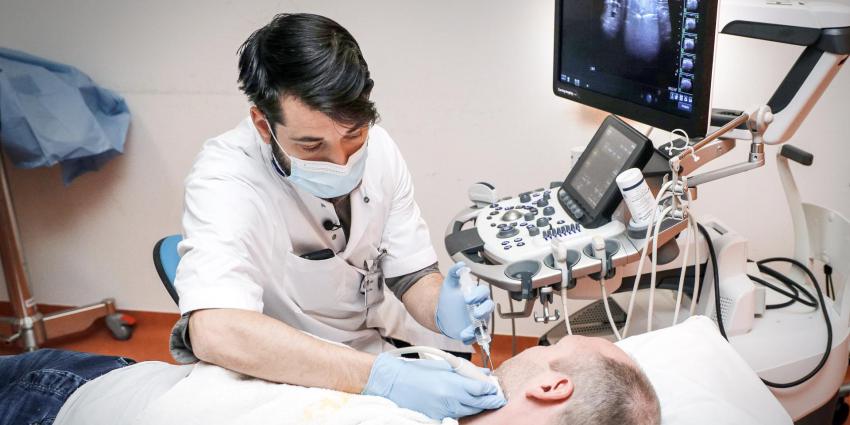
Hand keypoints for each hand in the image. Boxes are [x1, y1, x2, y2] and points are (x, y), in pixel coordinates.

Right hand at [362, 352, 505, 418]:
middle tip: (498, 399)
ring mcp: (443, 410)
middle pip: (478, 404)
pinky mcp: (437, 417)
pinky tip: (467, 405)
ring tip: (485, 402)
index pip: (480, 389)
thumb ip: (465, 371)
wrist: (394, 382)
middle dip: (490, 401)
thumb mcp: (443, 365)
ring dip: (478, 407)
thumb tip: (483, 373)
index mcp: (452, 384)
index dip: (491, 390)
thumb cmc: (417, 371)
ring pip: (469, 412)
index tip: (496, 388)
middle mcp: (449, 399)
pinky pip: (456, 415)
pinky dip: (464, 410)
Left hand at [435, 262, 494, 343]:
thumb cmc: (449, 298)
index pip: (484, 292)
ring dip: (479, 328)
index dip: (478, 295)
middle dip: (484, 311)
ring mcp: (478, 320)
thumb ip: (454, 272)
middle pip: (488, 308)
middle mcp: (480, 307)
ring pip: (484, 324)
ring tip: (469, 330)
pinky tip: (464, 336)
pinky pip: (475, 336)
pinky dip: (471, 337)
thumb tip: (461, 265)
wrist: (441, 312)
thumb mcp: (450, 283)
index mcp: (477, 295)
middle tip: (475, 313)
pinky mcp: (472, 331)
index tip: (467, 298)